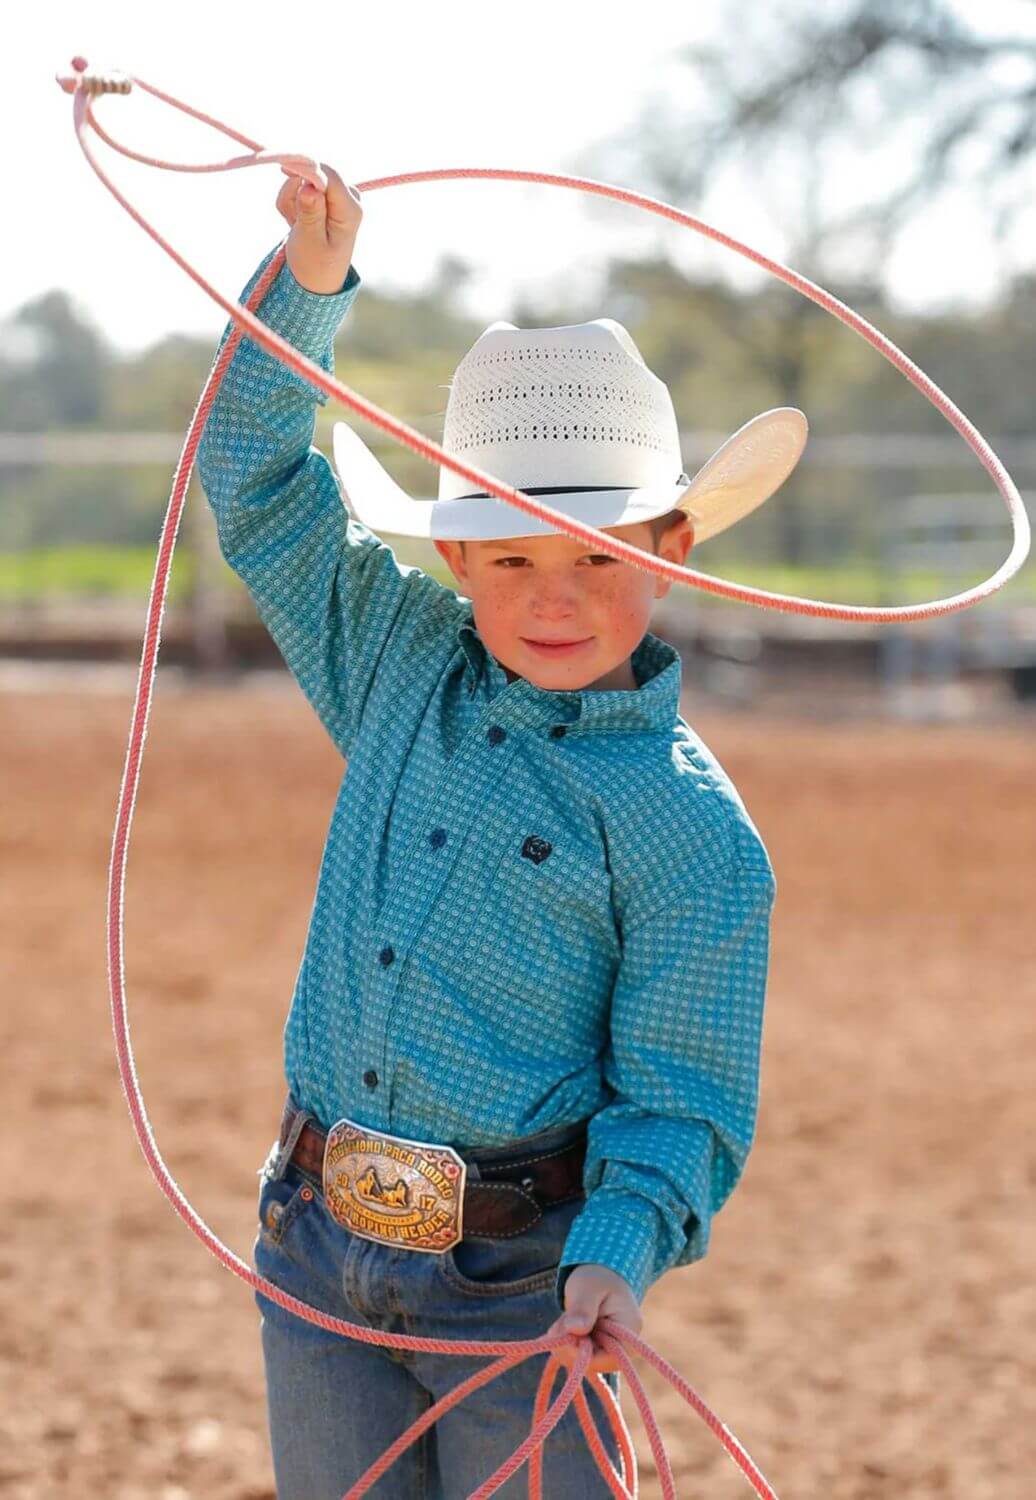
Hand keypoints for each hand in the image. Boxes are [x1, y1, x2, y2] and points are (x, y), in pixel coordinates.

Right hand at [276, 161, 362, 294]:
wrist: (315, 280)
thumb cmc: (315, 266)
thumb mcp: (310, 242)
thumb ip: (311, 214)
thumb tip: (310, 188)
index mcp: (350, 210)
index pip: (328, 175)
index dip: (305, 167)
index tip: (281, 165)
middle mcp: (348, 198)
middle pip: (313, 173)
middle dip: (294, 192)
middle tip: (291, 220)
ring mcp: (336, 195)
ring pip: (301, 179)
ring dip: (290, 200)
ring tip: (294, 226)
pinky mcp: (324, 195)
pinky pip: (298, 187)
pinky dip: (290, 204)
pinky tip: (295, 223)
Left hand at [543, 1264, 642, 1376]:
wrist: (600, 1273)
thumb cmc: (597, 1276)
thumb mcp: (588, 1287)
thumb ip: (582, 1308)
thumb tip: (574, 1329)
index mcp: (629, 1330)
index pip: (608, 1359)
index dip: (582, 1355)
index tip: (562, 1338)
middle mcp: (624, 1345)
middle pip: (594, 1363)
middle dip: (570, 1347)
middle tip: (557, 1326)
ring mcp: (610, 1348)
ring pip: (583, 1361)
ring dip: (566, 1344)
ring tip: (562, 1321)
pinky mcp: (598, 1348)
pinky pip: (580, 1355)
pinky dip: (567, 1343)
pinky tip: (564, 1327)